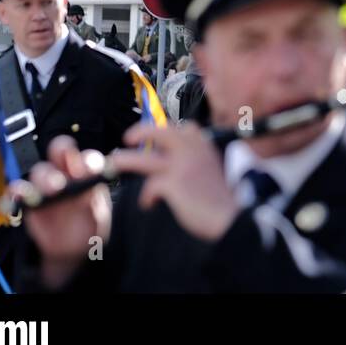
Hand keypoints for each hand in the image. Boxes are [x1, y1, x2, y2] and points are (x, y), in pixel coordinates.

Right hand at [20, 136, 112, 288]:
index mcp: (87, 173)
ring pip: (40, 170)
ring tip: (53, 189)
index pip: (87, 157)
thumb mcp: (98, 215)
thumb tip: (88, 190)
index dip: (88, 160)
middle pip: (60, 151)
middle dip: (62, 151)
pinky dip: (17, 191)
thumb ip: (93, 201)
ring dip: (45, 176)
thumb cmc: (90, 226)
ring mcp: (45, 185)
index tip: (90, 169)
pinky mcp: (29, 200)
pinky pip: (18, 191)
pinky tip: (20, 195)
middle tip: (69, 167)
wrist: (73, 250)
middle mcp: (65, 173)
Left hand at [113, 122, 239, 241]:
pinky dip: (147, 197)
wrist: (229, 217)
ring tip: (116, 162)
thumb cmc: (220, 198)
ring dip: (126, 160)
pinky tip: (150, 204)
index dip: (167, 130)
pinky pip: (149, 187)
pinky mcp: (174, 184)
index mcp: (204, 145)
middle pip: (159, 132)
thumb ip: (196, 158)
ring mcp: (182, 166)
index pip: (184, 127)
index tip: (156, 138)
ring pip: (144, 159)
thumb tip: (170, 158)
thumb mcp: (212, 168)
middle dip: (140, 132)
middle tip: (128, 138)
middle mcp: (192, 150)